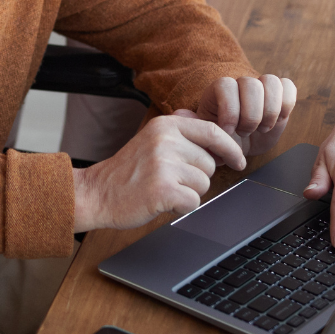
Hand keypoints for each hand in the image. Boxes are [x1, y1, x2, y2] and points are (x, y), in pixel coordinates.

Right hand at [72, 113, 247, 231]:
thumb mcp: (151, 139)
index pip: (212, 131)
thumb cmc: (126, 171)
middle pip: (209, 164)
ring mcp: (163, 165)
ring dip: (188, 193)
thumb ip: (180, 131)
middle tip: (170, 180)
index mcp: (165, 125)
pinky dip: (181, 207)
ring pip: (203, 185)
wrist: (96, 193)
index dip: (230, 148)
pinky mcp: (162, 190)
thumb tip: (215, 130)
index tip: (238, 160)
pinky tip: (162, 202)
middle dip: (196, 177)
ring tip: (162, 189)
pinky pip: (193, 202)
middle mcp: (165, 141)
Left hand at [196, 73, 296, 157]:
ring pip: (271, 82)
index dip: (230, 109)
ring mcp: (261, 88)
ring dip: (269, 111)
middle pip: (250, 84)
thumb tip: (180, 113)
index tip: (229, 131)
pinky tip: (277, 121)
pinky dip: (285, 105)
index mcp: (218, 91)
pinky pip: (288, 87)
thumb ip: (194, 126)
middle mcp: (240, 85)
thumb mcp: (204, 138)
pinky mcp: (280, 95)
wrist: (239, 146)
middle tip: (246, 132)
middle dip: (250, 114)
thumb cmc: (220, 141)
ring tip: (262, 128)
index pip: (226, 85)